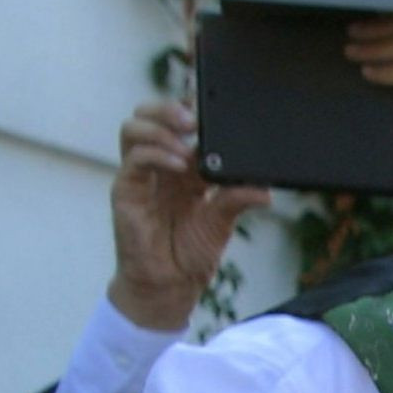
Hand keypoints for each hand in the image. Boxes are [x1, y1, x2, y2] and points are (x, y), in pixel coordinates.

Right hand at [107, 100, 270, 329]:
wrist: (170, 286)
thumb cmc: (191, 253)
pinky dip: (156, 154)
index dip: (190, 109)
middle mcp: (158, 166)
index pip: (179, 125)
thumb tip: (265, 188)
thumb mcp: (222, 223)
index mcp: (183, 168)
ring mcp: (140, 176)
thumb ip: (237, 199)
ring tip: (185, 143)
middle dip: (168, 108)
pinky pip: (134, 159)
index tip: (211, 106)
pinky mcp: (126, 190)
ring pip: (134, 129)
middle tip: (193, 118)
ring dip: (159, 127)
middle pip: (150, 116)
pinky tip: (179, 165)